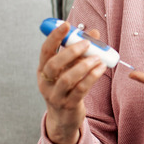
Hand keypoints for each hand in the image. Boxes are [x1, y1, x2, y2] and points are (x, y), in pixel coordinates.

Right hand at [37, 22, 106, 143]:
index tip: (66, 25)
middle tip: (87, 43)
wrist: (63, 118)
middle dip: (71, 51)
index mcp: (43, 70)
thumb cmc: (66, 88)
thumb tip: (94, 33)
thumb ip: (79, 52)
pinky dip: (91, 77)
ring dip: (84, 65)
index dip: (54, 36)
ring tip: (98, 57)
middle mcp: (46, 82)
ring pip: (67, 79)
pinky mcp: (68, 105)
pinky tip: (100, 69)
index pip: (45, 50)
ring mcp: (56, 95)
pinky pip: (80, 90)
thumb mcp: (69, 69)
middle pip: (54, 64)